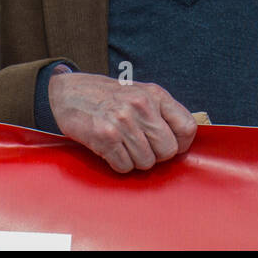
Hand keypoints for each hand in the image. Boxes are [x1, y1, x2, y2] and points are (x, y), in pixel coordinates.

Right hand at [48, 71, 197, 172]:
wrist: (70, 91)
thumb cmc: (110, 97)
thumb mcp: (142, 93)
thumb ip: (163, 112)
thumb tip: (183, 140)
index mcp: (155, 95)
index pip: (188, 128)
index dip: (182, 144)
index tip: (171, 146)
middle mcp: (141, 106)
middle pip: (168, 150)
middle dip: (157, 155)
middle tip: (143, 148)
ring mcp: (122, 121)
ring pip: (146, 162)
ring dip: (136, 161)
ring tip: (125, 147)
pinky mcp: (104, 136)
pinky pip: (124, 166)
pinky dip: (120, 164)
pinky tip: (112, 151)